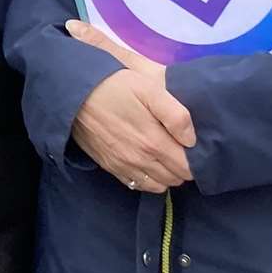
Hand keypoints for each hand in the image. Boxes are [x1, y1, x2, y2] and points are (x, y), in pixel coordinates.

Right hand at [66, 21, 195, 192]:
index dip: (196, 158)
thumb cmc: (116, 86)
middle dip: (185, 166)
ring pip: (159, 185)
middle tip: (182, 147)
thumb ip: (175, 115)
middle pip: (176, 178)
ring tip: (167, 155)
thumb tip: (192, 140)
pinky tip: (149, 162)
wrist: (74, 94)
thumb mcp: (149, 88)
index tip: (195, 145)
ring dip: (168, 174)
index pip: (188, 167)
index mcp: (154, 143)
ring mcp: (124, 167)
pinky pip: (139, 185)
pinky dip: (150, 179)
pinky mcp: (111, 168)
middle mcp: (141, 162)